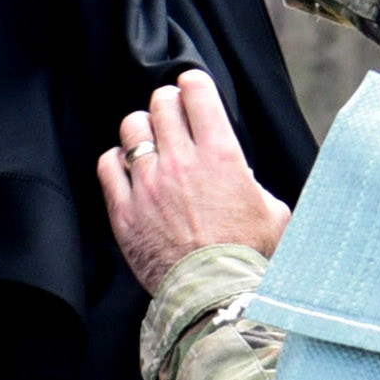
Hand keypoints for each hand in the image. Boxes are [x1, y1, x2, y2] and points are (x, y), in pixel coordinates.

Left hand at [97, 71, 287, 293]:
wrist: (218, 295)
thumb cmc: (251, 256)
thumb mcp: (272, 210)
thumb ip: (251, 181)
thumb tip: (239, 174)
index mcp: (221, 154)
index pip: (197, 92)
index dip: (192, 84)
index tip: (191, 88)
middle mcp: (181, 161)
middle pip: (161, 104)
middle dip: (167, 103)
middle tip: (171, 114)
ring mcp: (148, 185)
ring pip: (132, 127)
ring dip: (141, 128)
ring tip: (149, 141)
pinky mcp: (124, 211)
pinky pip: (107, 165)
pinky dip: (116, 161)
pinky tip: (127, 169)